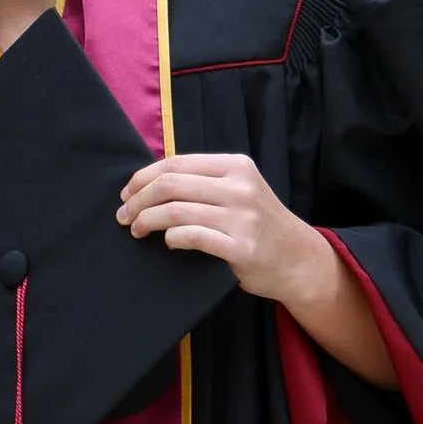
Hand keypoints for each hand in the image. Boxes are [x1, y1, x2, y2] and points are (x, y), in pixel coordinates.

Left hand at [117, 153, 396, 387]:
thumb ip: (204, 182)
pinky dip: (171, 238)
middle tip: (123, 215)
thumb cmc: (260, 225)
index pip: (175, 164)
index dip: (143, 178)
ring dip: (146, 221)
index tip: (126, 193)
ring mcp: (242, 217)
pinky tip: (167, 242)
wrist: (299, 259)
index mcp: (236, 166)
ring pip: (175, 211)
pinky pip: (191, 237)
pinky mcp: (241, 247)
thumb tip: (149, 181)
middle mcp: (240, 187)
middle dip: (137, 200)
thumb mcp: (240, 190)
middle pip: (170, 185)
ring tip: (136, 230)